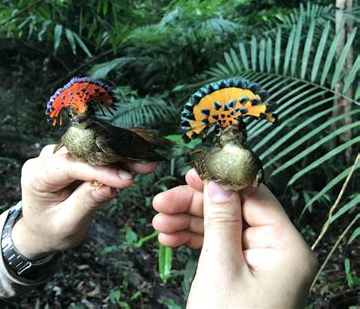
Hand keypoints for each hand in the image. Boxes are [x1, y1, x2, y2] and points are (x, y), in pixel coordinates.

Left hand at [12, 145, 156, 258]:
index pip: (72, 165)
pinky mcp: (73, 155)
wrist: (39, 231)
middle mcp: (47, 157)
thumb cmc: (49, 231)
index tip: (127, 179)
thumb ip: (87, 202)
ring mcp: (60, 153)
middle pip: (86, 151)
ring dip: (121, 156)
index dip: (102, 171)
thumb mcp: (67, 223)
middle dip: (117, 158)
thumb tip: (113, 186)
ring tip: (146, 163)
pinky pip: (97, 153)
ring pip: (95, 149)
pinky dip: (117, 159)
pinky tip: (137, 161)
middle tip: (146, 163)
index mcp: (37, 174)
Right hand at [152, 169, 317, 307]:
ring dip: (188, 222)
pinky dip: (192, 240)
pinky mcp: (241, 272)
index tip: (191, 173)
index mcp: (287, 247)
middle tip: (161, 200)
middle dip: (195, 206)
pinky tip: (168, 236)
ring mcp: (258, 262)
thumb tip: (217, 181)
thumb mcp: (221, 267)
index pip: (255, 197)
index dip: (222, 182)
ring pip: (221, 227)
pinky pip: (217, 246)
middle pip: (233, 211)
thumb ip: (220, 220)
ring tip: (158, 222)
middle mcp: (277, 251)